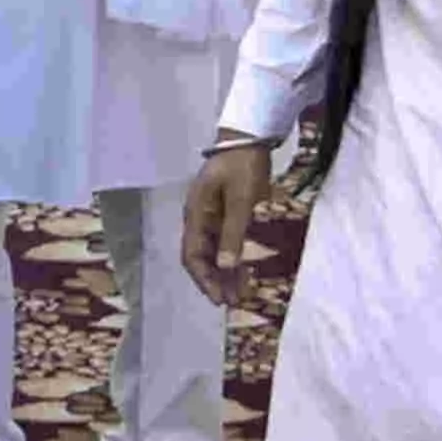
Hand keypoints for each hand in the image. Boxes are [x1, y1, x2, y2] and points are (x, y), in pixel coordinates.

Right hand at [179, 136, 276, 308]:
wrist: (249, 138)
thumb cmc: (244, 166)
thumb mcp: (242, 199)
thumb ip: (233, 233)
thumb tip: (226, 267)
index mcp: (196, 214)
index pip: (192, 255)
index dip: (204, 279)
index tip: (220, 299)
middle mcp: (198, 218)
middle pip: (200, 258)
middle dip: (215, 281)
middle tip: (233, 302)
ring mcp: (210, 216)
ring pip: (213, 253)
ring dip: (225, 273)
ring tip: (241, 293)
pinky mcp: (224, 213)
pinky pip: (225, 242)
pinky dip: (233, 259)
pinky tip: (244, 271)